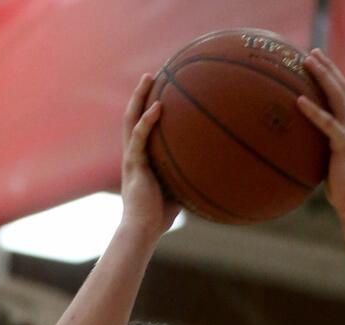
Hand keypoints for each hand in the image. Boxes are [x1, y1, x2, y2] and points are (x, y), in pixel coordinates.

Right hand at [120, 74, 180, 236]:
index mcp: (140, 159)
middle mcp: (133, 154)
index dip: (146, 108)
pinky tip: (159, 107)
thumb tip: (213, 170)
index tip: (159, 90)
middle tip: (152, 74)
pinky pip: (140, 137)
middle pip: (133, 117)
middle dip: (141, 94)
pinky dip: (148, 121)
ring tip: (149, 77)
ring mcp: (132, 158)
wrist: (143, 230)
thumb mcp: (178, 190)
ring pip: (131, 120)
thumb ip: (188, 176)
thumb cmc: (159, 217)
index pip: (141, 128)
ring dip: (140, 97)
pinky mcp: (134, 164)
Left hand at [297, 50, 344, 220]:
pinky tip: (299, 100)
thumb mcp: (329, 162)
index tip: (318, 60)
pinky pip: (326, 123)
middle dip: (327, 67)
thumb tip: (299, 148)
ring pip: (337, 96)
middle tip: (311, 52)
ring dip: (322, 76)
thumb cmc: (341, 188)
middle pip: (341, 87)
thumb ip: (320, 149)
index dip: (331, 74)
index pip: (342, 93)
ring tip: (308, 62)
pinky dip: (313, 111)